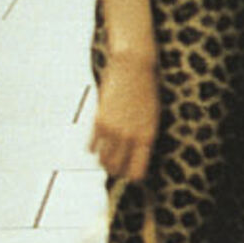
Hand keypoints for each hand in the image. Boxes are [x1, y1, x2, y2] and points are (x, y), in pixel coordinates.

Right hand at [91, 50, 158, 181]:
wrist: (134, 68)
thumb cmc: (146, 92)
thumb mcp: (152, 118)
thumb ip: (143, 138)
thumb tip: (133, 156)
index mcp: (148, 138)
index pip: (137, 172)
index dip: (132, 175)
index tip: (130, 171)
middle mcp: (130, 137)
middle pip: (116, 169)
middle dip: (115, 170)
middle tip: (115, 165)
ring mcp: (113, 130)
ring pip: (102, 160)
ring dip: (103, 160)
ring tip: (106, 155)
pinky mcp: (99, 121)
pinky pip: (91, 146)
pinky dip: (93, 147)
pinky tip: (97, 143)